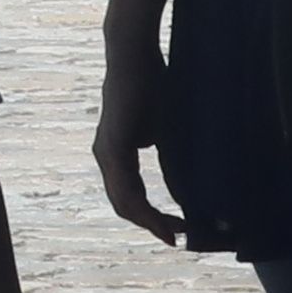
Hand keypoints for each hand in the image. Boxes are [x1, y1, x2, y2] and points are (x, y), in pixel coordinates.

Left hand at [93, 35, 183, 244]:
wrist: (135, 55)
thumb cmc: (153, 85)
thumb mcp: (165, 130)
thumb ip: (169, 157)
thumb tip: (186, 186)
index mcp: (116, 154)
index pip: (131, 196)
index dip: (153, 217)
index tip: (178, 230)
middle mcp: (106, 157)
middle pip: (125, 205)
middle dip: (153, 224)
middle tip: (179, 237)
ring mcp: (106, 153)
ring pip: (124, 201)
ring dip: (149, 221)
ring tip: (175, 232)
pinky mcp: (113, 146)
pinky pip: (125, 187)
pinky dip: (142, 207)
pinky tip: (159, 217)